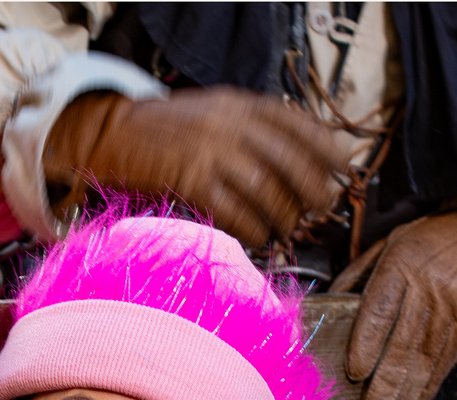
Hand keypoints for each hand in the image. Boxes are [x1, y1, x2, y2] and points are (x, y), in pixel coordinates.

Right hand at [43, 88, 346, 247]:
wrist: (113, 135)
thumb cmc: (169, 132)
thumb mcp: (214, 114)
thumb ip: (252, 129)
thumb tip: (301, 159)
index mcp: (239, 104)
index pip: (296, 122)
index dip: (325, 146)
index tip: (343, 166)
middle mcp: (230, 124)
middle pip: (289, 160)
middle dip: (313, 188)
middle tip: (321, 207)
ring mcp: (210, 151)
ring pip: (266, 190)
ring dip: (283, 216)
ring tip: (287, 228)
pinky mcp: (190, 180)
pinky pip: (235, 211)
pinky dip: (252, 229)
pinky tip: (259, 237)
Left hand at [331, 194, 456, 399]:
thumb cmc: (428, 242)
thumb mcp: (389, 243)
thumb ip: (357, 273)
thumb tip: (327, 305)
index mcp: (401, 266)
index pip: (380, 311)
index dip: (367, 345)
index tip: (354, 373)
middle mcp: (428, 290)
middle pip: (404, 344)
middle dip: (387, 382)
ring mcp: (451, 310)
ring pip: (426, 359)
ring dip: (407, 392)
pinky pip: (446, 362)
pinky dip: (429, 386)